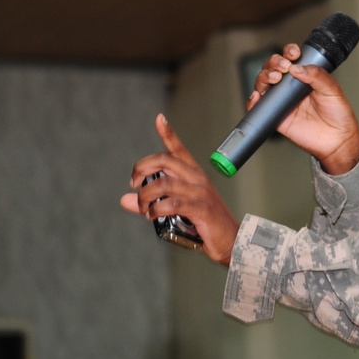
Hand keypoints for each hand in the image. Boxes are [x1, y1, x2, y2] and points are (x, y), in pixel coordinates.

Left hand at [121, 114, 240, 264]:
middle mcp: (196, 178)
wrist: (233, 239)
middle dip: (142, 168)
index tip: (159, 119)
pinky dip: (157, 209)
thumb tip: (125, 200)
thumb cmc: (206, 224)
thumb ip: (150, 202)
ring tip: (144, 208)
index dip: (168, 133)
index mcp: (193, 174)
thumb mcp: (177, 210)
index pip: (178, 150)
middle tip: (133, 183)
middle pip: (165, 160)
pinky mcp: (201, 208)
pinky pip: (173, 203)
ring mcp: (200, 192)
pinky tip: (152, 215)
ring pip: (164, 183)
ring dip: (146, 195)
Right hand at [250, 43, 358, 174]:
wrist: (338, 141)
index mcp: (305, 77)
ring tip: (274, 79)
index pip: (291, 58)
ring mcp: (282, 101)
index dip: (288, 52)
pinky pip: (259, 108)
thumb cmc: (338, 115)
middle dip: (274, 62)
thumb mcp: (332, 89)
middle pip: (273, 68)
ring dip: (264, 77)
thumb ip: (316, 75)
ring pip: (264, 83)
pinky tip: (256, 97)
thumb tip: (297, 67)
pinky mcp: (276, 117)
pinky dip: (252, 101)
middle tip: (283, 67)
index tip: (294, 53)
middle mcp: (291, 87)